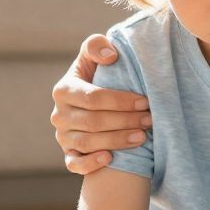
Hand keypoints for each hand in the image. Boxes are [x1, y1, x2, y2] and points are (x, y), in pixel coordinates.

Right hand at [51, 34, 152, 174]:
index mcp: (64, 89)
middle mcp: (60, 114)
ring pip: (87, 143)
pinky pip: (74, 164)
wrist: (93, 102)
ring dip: (116, 141)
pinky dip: (90, 163)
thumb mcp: (94, 56)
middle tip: (150, 120)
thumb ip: (96, 46)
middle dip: (124, 121)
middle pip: (93, 122)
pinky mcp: (69, 154)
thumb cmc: (98, 75)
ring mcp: (63, 136)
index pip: (93, 97)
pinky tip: (110, 159)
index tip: (145, 101)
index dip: (120, 101)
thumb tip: (110, 56)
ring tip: (142, 137)